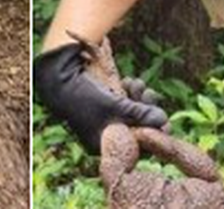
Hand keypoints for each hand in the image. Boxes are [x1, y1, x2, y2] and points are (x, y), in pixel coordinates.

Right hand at [34, 41, 167, 153]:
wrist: (58, 78)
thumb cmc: (85, 97)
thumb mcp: (115, 107)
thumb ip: (140, 114)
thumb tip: (164, 121)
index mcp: (105, 145)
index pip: (137, 145)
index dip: (153, 132)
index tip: (166, 122)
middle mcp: (105, 135)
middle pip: (136, 128)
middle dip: (146, 110)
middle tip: (150, 94)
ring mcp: (104, 120)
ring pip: (131, 113)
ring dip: (139, 97)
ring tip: (137, 83)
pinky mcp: (103, 105)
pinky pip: (123, 104)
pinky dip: (129, 93)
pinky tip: (129, 81)